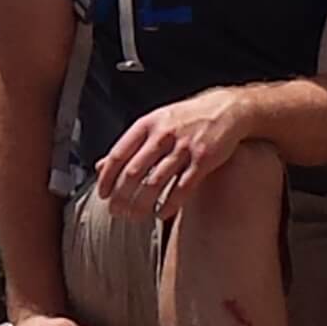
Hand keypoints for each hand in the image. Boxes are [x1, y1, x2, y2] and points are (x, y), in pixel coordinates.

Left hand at [96, 91, 252, 223]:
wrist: (226, 109)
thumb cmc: (185, 119)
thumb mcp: (154, 124)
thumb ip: (130, 145)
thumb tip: (100, 167)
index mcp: (147, 125)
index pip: (119, 154)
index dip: (107, 177)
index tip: (103, 194)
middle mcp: (163, 135)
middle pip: (134, 171)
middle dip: (122, 196)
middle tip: (116, 212)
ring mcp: (184, 147)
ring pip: (156, 182)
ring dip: (142, 204)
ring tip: (135, 216)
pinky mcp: (204, 160)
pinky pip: (182, 187)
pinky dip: (169, 204)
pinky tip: (161, 213)